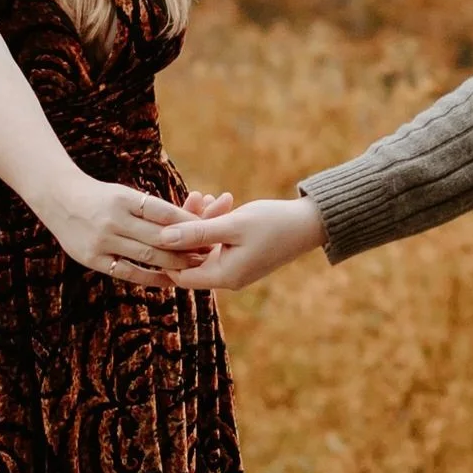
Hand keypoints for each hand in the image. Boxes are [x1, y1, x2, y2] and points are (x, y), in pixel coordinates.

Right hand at [36, 175, 207, 287]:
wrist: (59, 199)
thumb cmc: (102, 196)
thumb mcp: (125, 194)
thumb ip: (151, 210)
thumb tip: (190, 222)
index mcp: (124, 198)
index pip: (164, 212)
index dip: (189, 223)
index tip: (209, 229)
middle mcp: (113, 220)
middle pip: (158, 237)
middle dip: (186, 247)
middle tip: (208, 253)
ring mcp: (101, 241)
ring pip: (146, 256)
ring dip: (173, 264)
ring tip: (193, 266)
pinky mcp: (93, 259)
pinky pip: (127, 272)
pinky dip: (150, 277)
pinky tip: (168, 280)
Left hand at [157, 195, 328, 291]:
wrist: (311, 223)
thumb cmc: (273, 223)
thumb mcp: (233, 224)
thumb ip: (197, 231)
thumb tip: (162, 238)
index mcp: (224, 276)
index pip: (179, 274)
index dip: (166, 252)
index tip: (161, 226)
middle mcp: (227, 276)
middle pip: (191, 257)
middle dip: (187, 228)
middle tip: (192, 199)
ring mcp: (234, 266)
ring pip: (204, 245)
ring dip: (202, 221)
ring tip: (206, 195)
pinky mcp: (241, 254)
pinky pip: (218, 241)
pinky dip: (215, 223)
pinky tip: (219, 201)